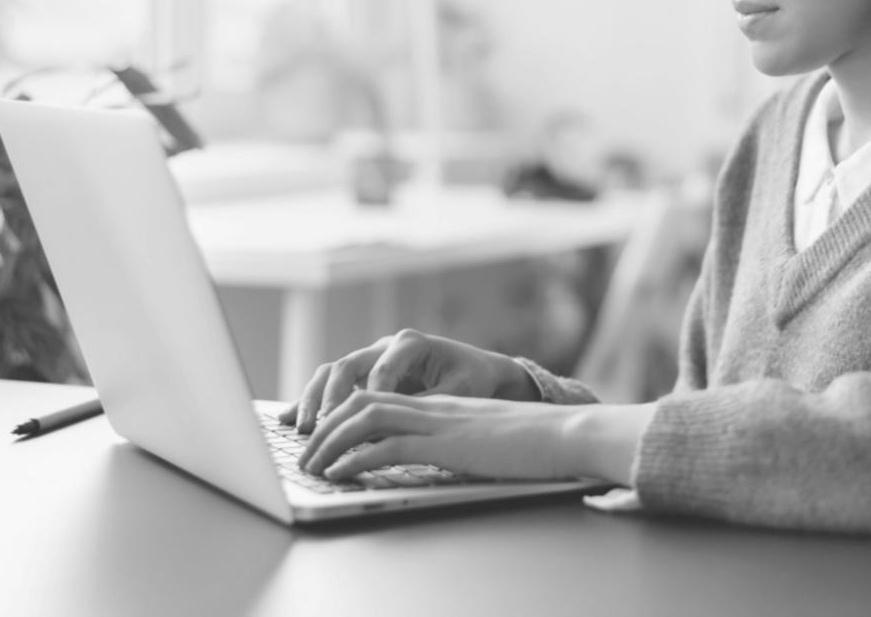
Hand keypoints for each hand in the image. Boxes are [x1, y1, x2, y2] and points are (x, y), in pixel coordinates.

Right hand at [277, 330, 539, 432]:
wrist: (475, 370)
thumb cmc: (470, 379)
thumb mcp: (457, 392)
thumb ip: (426, 404)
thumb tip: (397, 426)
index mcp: (411, 343)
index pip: (383, 368)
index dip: (372, 397)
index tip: (366, 424)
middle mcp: (384, 346)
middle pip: (348, 365)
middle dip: (333, 397)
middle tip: (322, 425)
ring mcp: (369, 359)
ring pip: (332, 372)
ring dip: (314, 399)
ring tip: (303, 428)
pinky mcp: (361, 376)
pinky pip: (328, 384)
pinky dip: (308, 401)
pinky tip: (287, 421)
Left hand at [297, 389, 585, 481]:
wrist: (566, 434)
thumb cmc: (536, 442)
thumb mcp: (484, 438)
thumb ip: (455, 441)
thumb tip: (434, 458)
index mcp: (441, 404)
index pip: (379, 397)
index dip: (343, 412)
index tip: (321, 435)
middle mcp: (434, 406)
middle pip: (362, 400)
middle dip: (326, 425)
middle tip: (304, 451)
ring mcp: (439, 422)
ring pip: (366, 418)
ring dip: (331, 441)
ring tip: (311, 464)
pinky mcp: (446, 443)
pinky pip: (388, 446)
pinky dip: (356, 458)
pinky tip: (339, 473)